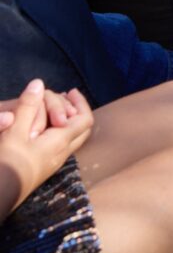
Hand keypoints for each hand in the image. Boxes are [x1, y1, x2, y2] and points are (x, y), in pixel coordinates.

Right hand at [0, 79, 93, 204]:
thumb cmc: (6, 165)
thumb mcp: (14, 133)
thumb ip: (27, 107)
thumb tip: (39, 83)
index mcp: (59, 143)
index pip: (84, 120)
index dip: (81, 103)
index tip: (70, 90)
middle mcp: (61, 154)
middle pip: (82, 129)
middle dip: (77, 110)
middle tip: (66, 97)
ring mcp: (53, 163)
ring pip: (72, 139)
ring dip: (67, 121)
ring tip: (52, 110)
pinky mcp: (43, 168)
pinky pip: (60, 146)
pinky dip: (57, 131)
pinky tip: (41, 128)